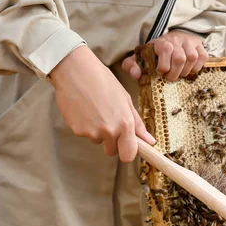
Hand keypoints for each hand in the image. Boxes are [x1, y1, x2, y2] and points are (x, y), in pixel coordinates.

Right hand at [50, 45, 155, 161]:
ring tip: (95, 110)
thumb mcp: (125, 100)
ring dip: (98, 131)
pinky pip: (84, 134)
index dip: (127, 152)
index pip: (128, 155)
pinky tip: (84, 109)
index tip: (126, 147)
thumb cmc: (103, 82)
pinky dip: (85, 126)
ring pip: (98, 141)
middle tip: (108, 122)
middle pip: (112, 151)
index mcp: (125, 124)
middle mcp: (109, 131)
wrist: (75, 71)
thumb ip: (137, 124)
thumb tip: (150, 141)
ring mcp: (92, 132)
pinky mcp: (77, 130)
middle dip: (112, 142)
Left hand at [121, 30, 207, 81]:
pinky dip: (197, 67)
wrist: (172, 40)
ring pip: (192, 58)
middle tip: (171, 78)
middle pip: (179, 58)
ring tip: (180, 74)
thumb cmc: (155, 53)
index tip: (160, 73)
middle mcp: (176, 39)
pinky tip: (190, 70)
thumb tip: (136, 75)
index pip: (165, 50)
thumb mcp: (141, 58)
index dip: (164, 66)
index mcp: (161, 42)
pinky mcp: (199, 46)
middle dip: (175, 73)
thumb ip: (132, 66)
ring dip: (186, 71)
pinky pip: (203, 57)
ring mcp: (189, 42)